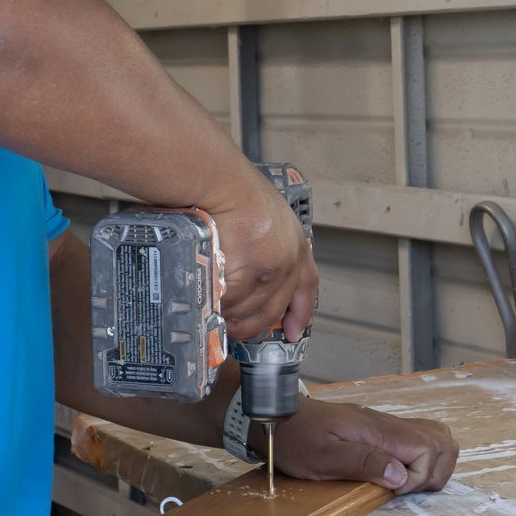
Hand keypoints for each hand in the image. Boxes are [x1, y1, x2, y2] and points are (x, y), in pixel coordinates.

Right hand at [209, 168, 317, 342]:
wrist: (221, 183)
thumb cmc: (233, 189)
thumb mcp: (265, 213)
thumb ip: (265, 241)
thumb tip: (249, 264)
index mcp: (296, 244)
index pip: (306, 285)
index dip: (301, 311)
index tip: (295, 331)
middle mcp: (288, 261)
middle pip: (273, 308)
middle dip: (255, 326)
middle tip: (236, 332)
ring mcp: (269, 271)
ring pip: (249, 310)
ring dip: (232, 320)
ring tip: (215, 319)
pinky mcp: (248, 275)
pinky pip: (231, 304)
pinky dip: (219, 310)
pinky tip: (208, 309)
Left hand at [266, 399, 457, 495]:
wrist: (276, 416)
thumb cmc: (295, 439)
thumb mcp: (321, 456)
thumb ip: (363, 462)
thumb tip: (402, 475)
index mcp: (378, 430)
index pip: (427, 448)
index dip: (419, 476)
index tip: (393, 490)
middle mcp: (388, 424)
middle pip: (442, 440)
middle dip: (435, 472)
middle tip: (406, 490)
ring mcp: (386, 426)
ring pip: (436, 437)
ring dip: (433, 465)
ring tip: (409, 485)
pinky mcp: (381, 431)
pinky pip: (418, 438)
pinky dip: (422, 458)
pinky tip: (400, 474)